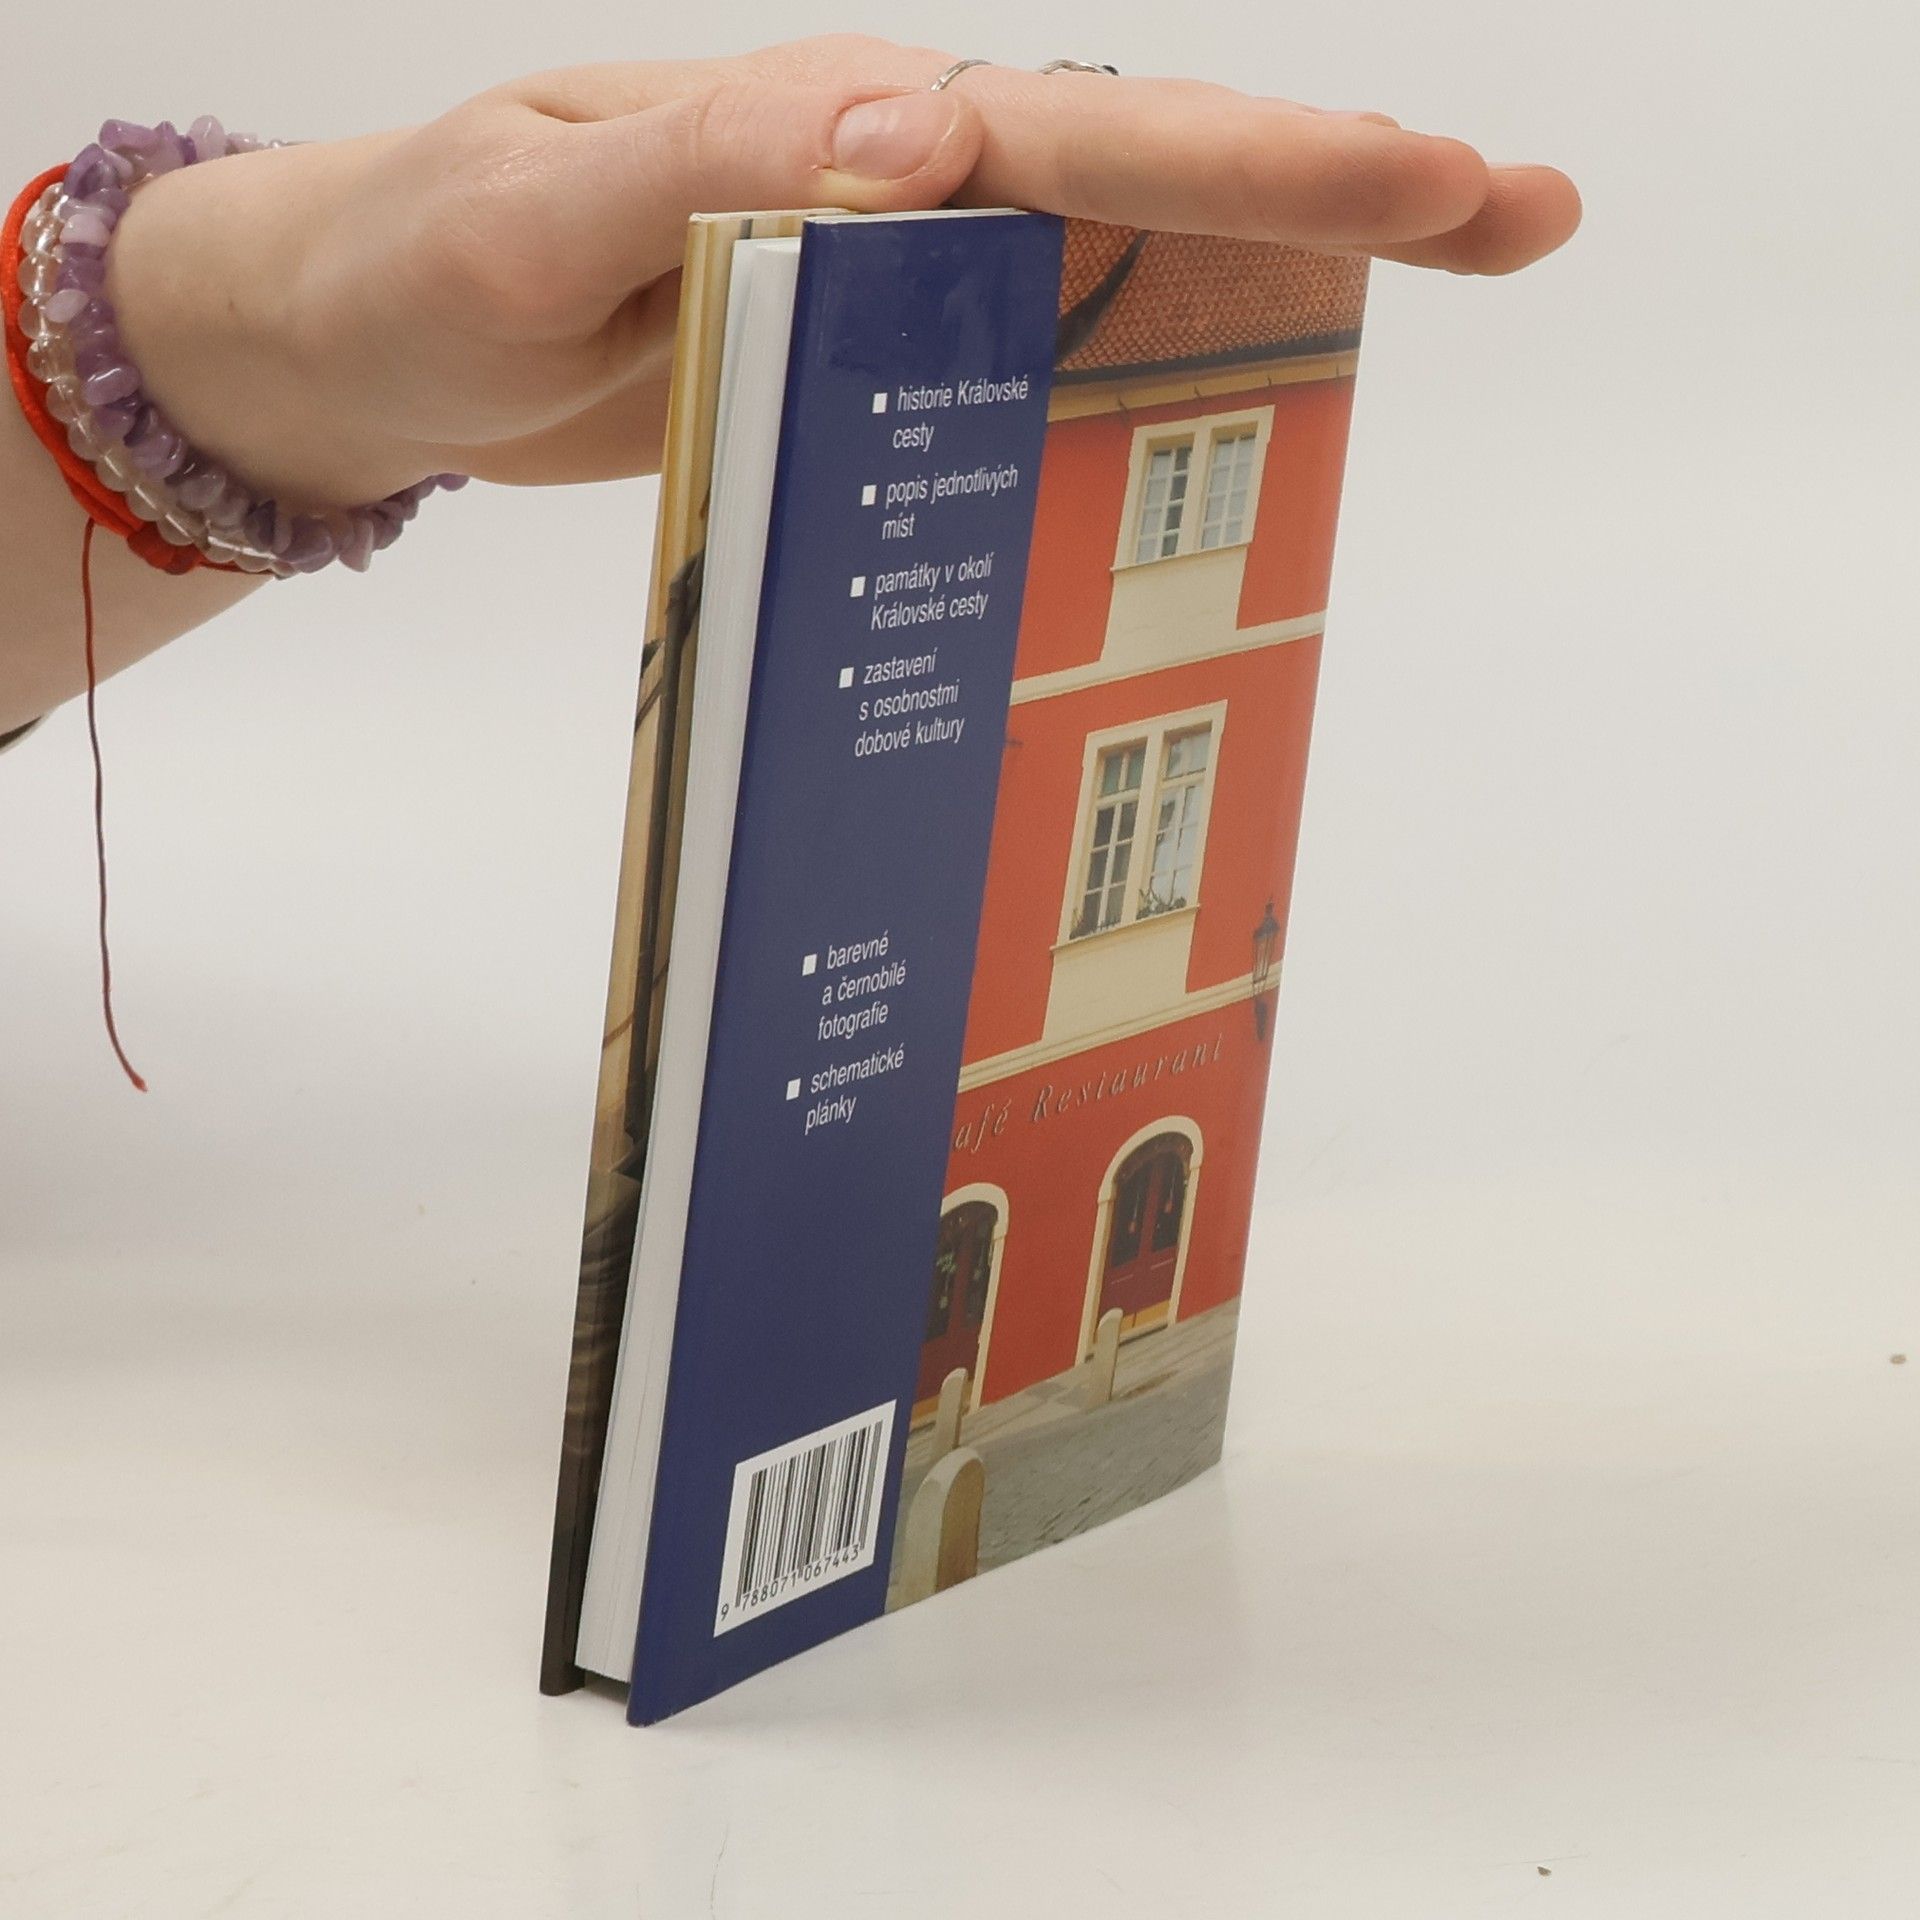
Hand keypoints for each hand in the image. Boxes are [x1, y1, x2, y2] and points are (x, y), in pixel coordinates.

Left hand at [105, 36, 1581, 504]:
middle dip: (1337, 189)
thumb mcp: (532, 217)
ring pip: (1107, 266)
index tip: (1438, 179)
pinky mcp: (856, 366)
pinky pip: (1018, 363)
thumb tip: (920, 130)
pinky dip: (1129, 380)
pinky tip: (1207, 418)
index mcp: (837, 134)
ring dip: (1266, 280)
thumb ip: (710, 168)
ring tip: (1425, 284)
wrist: (358, 345)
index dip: (1269, 157)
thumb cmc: (418, 264)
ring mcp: (883, 281)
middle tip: (1519, 215)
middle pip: (1147, 180)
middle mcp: (886, 190)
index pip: (1087, 136)